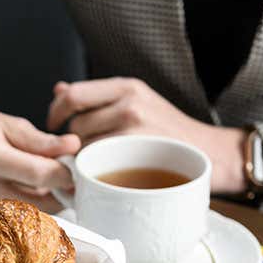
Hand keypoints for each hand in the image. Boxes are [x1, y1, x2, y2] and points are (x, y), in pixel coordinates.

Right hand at [0, 105, 80, 208]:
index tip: (75, 170)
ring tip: (49, 182)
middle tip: (69, 179)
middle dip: (59, 192)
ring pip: (25, 212)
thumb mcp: (6, 123)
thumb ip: (40, 140)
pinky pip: (11, 214)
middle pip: (35, 201)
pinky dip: (27, 205)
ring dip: (45, 201)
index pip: (37, 175)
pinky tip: (29, 191)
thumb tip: (73, 147)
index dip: (63, 175)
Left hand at [47, 78, 247, 193]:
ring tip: (95, 165)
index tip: (53, 124)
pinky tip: (102, 174)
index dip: (56, 111)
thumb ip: (97, 97)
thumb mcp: (137, 102)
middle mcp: (129, 102)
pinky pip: (97, 161)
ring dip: (83, 158)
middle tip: (80, 153)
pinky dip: (92, 170)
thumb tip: (58, 89)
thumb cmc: (170, 132)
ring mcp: (133, 126)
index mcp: (127, 87)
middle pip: (76, 122)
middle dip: (71, 141)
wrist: (210, 153)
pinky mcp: (136, 150)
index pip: (74, 93)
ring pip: (85, 144)